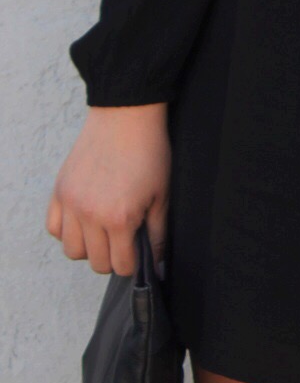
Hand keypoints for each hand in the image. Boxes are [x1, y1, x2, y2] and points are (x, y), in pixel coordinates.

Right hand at [47, 105, 169, 275]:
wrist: (126, 117)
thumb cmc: (149, 153)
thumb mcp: (163, 196)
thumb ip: (158, 234)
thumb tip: (156, 264)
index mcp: (119, 218)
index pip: (122, 265)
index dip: (134, 263)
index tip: (139, 252)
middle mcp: (90, 215)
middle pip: (95, 262)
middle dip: (113, 258)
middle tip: (124, 240)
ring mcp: (71, 203)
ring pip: (72, 250)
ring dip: (89, 248)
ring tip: (103, 231)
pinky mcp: (59, 191)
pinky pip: (54, 228)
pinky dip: (67, 231)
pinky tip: (84, 220)